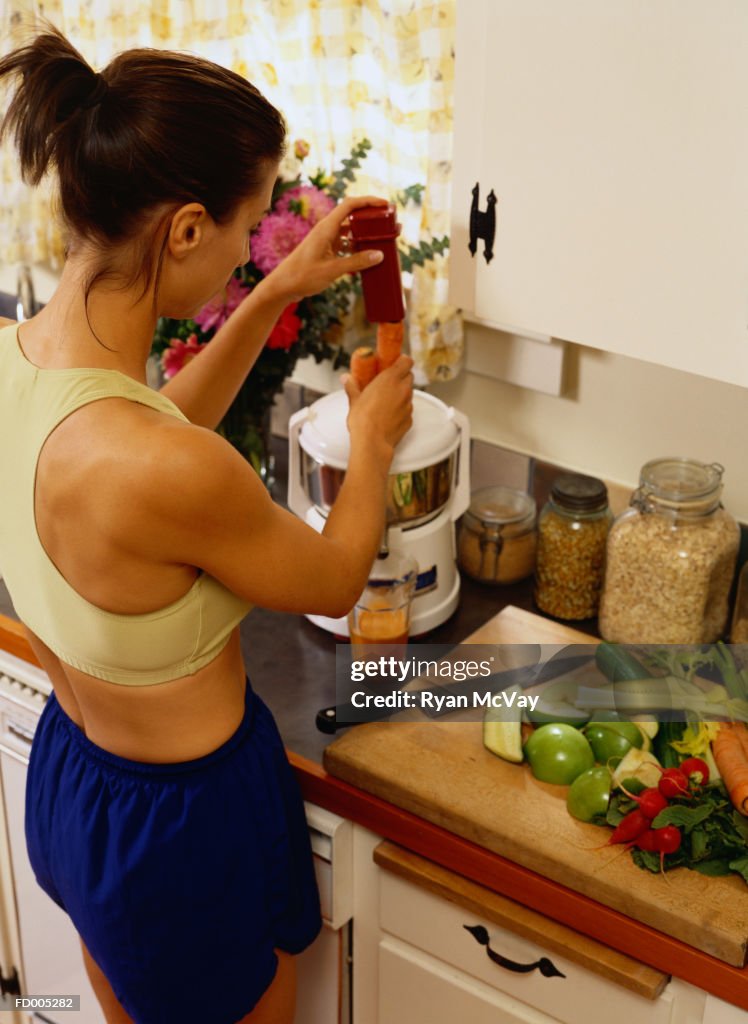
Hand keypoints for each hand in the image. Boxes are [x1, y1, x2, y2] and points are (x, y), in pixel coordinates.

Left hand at [261, 195, 387, 303]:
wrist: (283, 287)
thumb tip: (379, 255)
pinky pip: (346, 245)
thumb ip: (356, 262)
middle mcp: (326, 231)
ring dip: (366, 234)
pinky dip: (357, 248)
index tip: (385, 205)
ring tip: (383, 240)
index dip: (369, 201)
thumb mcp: (332, 270)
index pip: (350, 205)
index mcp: (326, 228)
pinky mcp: (326, 252)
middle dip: (372, 218)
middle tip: (389, 224)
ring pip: (350, 232)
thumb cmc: (302, 276)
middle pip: (353, 216)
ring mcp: (326, 241)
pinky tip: (367, 257)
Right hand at [343, 354, 413, 458]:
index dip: (402, 361)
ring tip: (386, 401)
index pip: (406, 361)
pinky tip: (388, 415)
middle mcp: (403, 390)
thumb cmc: (363, 419)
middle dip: (401, 377)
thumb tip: (346, 378)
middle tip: (388, 382)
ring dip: (400, 394)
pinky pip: (407, 409)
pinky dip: (400, 409)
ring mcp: (408, 405)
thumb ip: (352, 386)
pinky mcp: (409, 419)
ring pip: (409, 393)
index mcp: (390, 379)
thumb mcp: (354, 400)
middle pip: (409, 376)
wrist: (372, 442)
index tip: (395, 363)